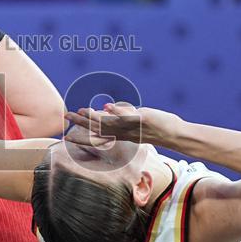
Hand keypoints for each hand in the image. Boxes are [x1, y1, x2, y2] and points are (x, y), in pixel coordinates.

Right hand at [64, 102, 183, 145]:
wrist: (175, 134)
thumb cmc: (155, 127)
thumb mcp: (133, 120)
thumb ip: (119, 115)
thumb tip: (105, 109)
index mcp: (120, 133)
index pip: (97, 135)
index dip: (81, 135)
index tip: (66, 135)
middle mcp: (123, 132)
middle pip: (98, 128)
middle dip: (81, 122)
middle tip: (66, 116)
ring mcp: (132, 127)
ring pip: (109, 123)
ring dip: (95, 117)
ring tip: (82, 109)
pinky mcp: (142, 120)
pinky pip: (128, 117)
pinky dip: (117, 111)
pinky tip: (107, 106)